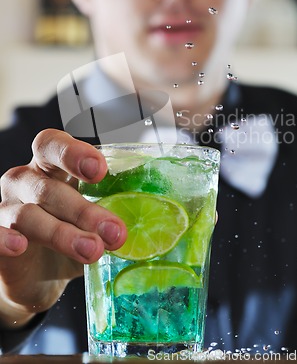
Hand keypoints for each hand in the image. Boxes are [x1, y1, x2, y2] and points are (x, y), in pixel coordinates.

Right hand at [0, 129, 126, 328]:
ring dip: (63, 234)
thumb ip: (113, 211)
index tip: (100, 170)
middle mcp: (25, 182)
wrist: (37, 276)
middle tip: (116, 231)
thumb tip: (157, 217)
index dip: (73, 153)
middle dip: (84, 210)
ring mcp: (6, 208)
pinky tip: (21, 247)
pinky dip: (5, 239)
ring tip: (93, 251)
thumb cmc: (70, 234)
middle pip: (48, 186)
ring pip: (28, 215)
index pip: (52, 145)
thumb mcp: (92, 219)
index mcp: (50, 167)